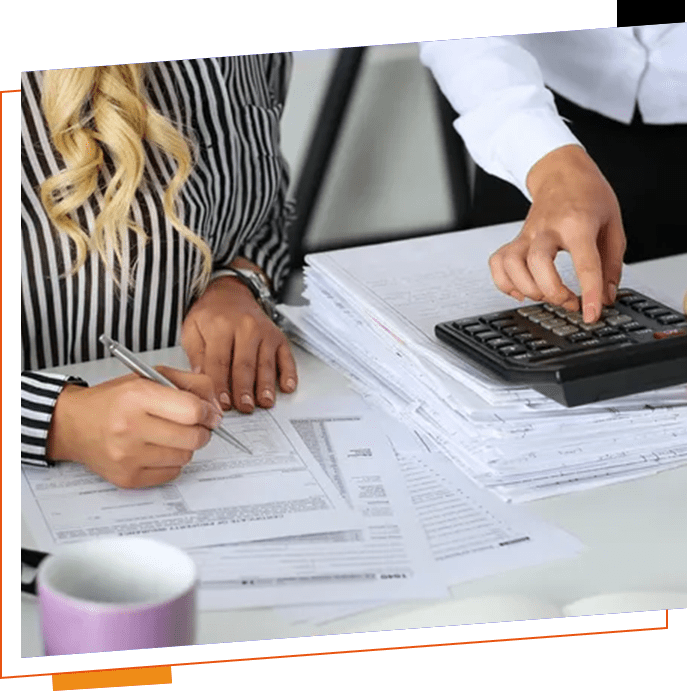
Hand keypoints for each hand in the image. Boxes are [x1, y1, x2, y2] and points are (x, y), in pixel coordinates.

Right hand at [46, 367, 221, 487]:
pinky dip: (172, 462)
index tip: (209, 413)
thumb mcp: (151, 376)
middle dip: (202, 431)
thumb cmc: (115, 399)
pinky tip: (158, 450)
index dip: (208, 412)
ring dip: (185, 446)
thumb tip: (216, 408)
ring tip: (169, 435)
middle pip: (193, 437)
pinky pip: (172, 474)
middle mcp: (130, 427)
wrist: (75, 424)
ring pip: (185, 457)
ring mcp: (128, 456)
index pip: (192, 410)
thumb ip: (191, 384)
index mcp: (137, 396)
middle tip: (195, 425)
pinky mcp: (127, 478)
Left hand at [181, 273, 297, 413]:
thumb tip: (201, 380)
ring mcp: (265, 333)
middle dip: (244, 389)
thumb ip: (195, 355)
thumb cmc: (211, 315)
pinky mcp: (278, 337)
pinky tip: (287, 386)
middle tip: (244, 408)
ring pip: (265, 363)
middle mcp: (246, 328)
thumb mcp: (192, 329)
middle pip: (245, 364)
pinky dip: (288, 372)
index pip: (219, 361)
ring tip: (265, 402)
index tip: (221, 403)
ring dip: (266, 385)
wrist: (230, 293)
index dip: (220, 385)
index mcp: (220, 326)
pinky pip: (286, 356)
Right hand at [488, 145, 626, 322]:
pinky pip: (497, 264)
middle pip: (538, 264)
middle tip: (569, 301)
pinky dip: (504, 283)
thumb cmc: (588, 194)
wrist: (561, 172)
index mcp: (577, 223)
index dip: (589, 293)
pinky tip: (520, 290)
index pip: (584, 263)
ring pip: (512, 265)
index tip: (590, 314)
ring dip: (527, 289)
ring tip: (545, 295)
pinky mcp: (515, 240)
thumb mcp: (613, 225)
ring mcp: (527, 234)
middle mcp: (547, 229)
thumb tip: (605, 295)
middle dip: (553, 292)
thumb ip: (611, 264)